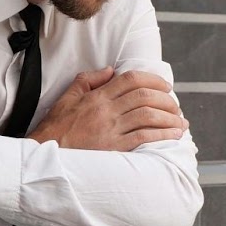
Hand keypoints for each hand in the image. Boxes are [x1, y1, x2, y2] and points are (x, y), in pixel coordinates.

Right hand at [27, 67, 187, 151]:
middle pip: (145, 96)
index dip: (153, 79)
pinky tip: (173, 135)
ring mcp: (111, 130)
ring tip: (180, 122)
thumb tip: (110, 71)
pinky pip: (144, 138)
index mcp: (97, 96)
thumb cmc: (55, 128)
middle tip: (175, 105)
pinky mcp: (114, 148)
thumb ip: (88, 80)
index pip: (131, 79)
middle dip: (166, 99)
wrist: (45, 155)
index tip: (164, 85)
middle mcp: (107, 110)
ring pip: (149, 116)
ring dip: (169, 118)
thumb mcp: (67, 97)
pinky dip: (163, 135)